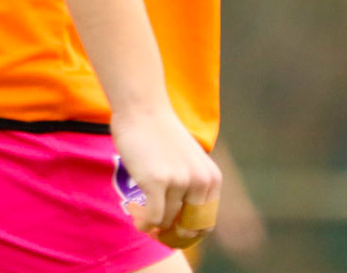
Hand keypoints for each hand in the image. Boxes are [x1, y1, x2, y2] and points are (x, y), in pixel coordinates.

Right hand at [111, 104, 222, 245]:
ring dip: (151, 223)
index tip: (169, 230)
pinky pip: (152, 219)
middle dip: (170, 234)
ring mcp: (180, 181)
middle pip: (188, 229)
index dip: (186, 233)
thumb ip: (192, 189)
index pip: (205, 224)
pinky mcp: (158, 182)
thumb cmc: (162, 137)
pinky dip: (143, 222)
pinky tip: (134, 210)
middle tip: (153, 226)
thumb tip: (183, 228)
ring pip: (165, 222)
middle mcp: (201, 181)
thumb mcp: (189, 163)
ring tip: (139, 208)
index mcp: (212, 178)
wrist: (143, 111)